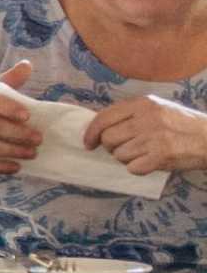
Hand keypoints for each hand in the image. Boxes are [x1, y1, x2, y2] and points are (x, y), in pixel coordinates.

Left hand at [88, 90, 206, 177]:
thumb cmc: (183, 124)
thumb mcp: (159, 108)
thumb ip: (132, 114)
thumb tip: (100, 127)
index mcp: (143, 104)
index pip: (104, 117)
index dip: (91, 133)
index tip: (89, 143)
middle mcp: (147, 118)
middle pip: (108, 138)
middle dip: (111, 147)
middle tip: (125, 149)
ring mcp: (154, 137)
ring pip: (119, 155)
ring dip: (127, 158)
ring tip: (143, 154)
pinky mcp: (161, 156)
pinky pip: (132, 168)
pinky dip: (138, 168)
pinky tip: (151, 162)